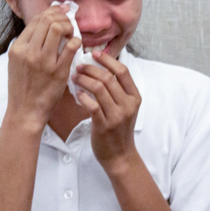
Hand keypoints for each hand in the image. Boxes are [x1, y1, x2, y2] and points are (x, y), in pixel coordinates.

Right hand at [6, 4, 80, 132]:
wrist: (25, 111)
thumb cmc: (23, 87)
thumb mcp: (17, 62)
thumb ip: (28, 44)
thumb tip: (45, 23)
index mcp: (18, 48)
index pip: (36, 20)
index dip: (52, 11)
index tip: (62, 10)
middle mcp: (29, 52)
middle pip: (48, 20)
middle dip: (62, 16)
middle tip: (69, 21)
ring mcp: (44, 61)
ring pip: (58, 28)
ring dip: (69, 26)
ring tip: (71, 33)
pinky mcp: (58, 71)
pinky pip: (71, 46)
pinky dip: (76, 41)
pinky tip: (76, 45)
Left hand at [73, 50, 141, 172]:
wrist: (120, 156)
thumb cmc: (119, 130)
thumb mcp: (126, 108)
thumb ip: (118, 91)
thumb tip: (101, 69)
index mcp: (134, 97)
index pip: (123, 71)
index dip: (108, 60)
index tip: (94, 54)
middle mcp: (128, 105)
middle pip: (108, 78)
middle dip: (91, 69)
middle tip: (79, 66)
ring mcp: (117, 116)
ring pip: (99, 88)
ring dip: (84, 80)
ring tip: (75, 77)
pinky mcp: (104, 125)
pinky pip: (91, 105)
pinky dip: (82, 96)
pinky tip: (77, 93)